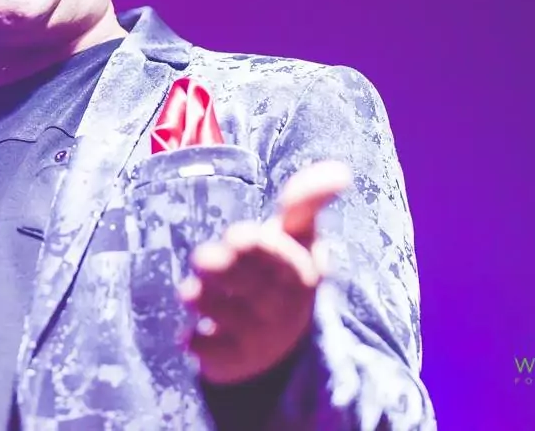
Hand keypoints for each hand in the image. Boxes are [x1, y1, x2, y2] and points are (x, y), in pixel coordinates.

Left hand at [180, 160, 351, 384]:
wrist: (284, 349)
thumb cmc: (283, 275)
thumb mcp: (299, 238)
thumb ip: (307, 202)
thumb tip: (342, 171)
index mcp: (298, 273)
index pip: (276, 258)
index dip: (253, 246)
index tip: (237, 236)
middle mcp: (281, 309)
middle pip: (241, 282)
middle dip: (216, 266)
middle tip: (203, 259)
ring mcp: (259, 339)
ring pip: (218, 311)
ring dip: (198, 298)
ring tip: (193, 293)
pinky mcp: (235, 364)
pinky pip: (205, 349)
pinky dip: (194, 341)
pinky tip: (191, 334)